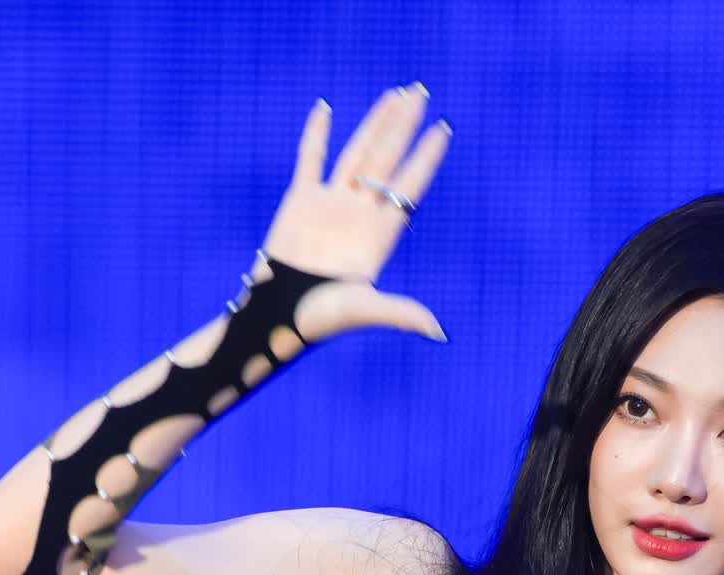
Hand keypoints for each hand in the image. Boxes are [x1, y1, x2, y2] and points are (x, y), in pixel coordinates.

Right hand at [260, 85, 451, 339]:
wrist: (279, 314)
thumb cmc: (322, 318)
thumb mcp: (364, 310)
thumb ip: (401, 313)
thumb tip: (439, 331)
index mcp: (378, 234)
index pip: (409, 186)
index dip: (426, 157)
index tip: (444, 129)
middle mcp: (359, 214)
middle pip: (388, 160)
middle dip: (405, 126)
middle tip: (423, 92)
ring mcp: (331, 204)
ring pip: (358, 153)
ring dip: (376, 123)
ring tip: (395, 96)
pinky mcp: (301, 200)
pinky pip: (311, 159)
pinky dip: (317, 133)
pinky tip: (326, 107)